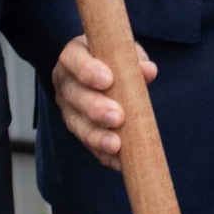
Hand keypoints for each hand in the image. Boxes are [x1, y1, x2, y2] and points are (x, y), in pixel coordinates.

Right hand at [50, 35, 158, 170]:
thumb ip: (133, 58)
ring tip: (116, 145)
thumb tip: (148, 71)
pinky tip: (118, 162)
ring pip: (77, 124)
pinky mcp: (77, 128)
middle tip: (116, 117)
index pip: (74, 60)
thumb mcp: (121, 50)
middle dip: (95, 108)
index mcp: (74, 57)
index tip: (107, 80)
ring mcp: (68, 108)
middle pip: (75, 96)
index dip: (88, 71)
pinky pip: (88, 144)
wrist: (98, 69)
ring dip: (97, 136)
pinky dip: (103, 154)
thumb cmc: (111, 57)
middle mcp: (66, 83)